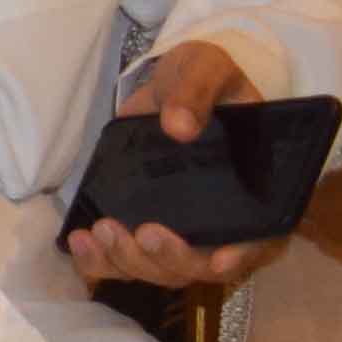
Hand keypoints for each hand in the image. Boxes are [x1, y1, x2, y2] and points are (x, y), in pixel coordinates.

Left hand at [68, 41, 290, 290]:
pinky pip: (121, 260)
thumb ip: (197, 93)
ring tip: (100, 230)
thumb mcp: (207, 70)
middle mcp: (221, 221)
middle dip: (169, 260)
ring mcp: (180, 228)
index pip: (262, 238)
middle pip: (201, 266)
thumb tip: (179, 126)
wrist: (171, 86)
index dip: (245, 257)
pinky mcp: (140, 223)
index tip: (219, 261)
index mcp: (256, 191)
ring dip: (128, 262)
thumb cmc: (206, 79)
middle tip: (139, 231)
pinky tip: (80, 239)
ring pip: (159, 270)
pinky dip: (98, 261)